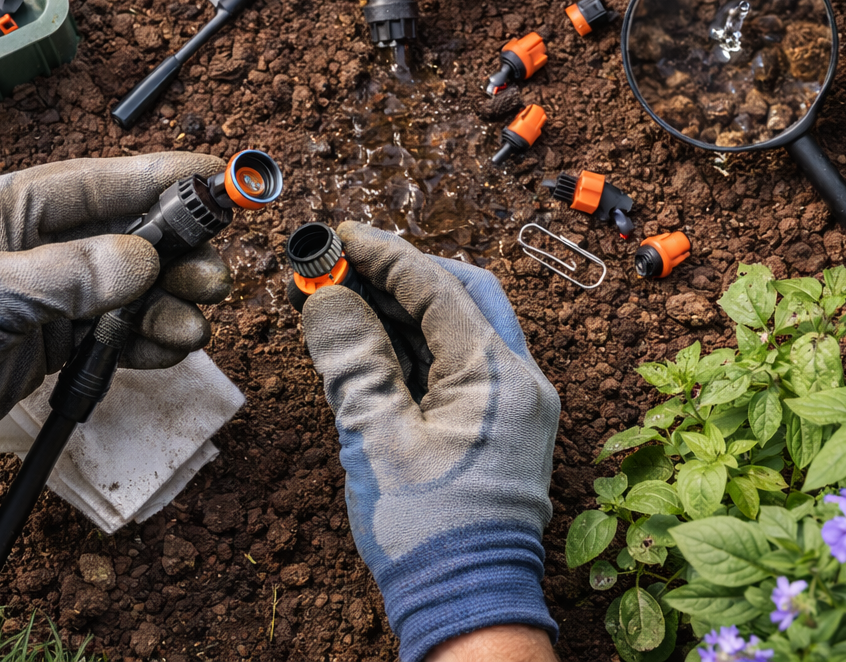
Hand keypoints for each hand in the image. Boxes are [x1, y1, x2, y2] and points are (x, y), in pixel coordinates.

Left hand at [0, 152, 231, 500]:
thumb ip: (66, 276)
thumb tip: (143, 262)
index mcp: (12, 206)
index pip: (103, 181)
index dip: (165, 176)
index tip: (220, 175)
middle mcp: (36, 243)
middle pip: (129, 235)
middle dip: (177, 252)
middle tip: (213, 272)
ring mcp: (45, 293)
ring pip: (129, 288)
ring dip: (166, 303)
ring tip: (193, 324)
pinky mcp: (48, 340)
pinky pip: (113, 332)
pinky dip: (144, 341)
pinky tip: (169, 348)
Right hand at [301, 222, 559, 661]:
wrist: (470, 608)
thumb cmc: (428, 533)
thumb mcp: (376, 439)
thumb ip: (351, 359)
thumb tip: (324, 298)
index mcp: (500, 377)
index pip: (437, 287)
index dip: (382, 255)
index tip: (335, 236)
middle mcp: (521, 380)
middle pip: (462, 294)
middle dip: (401, 273)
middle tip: (341, 264)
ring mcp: (515, 404)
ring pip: (461, 327)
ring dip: (405, 310)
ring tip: (343, 300)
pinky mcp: (501, 427)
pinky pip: (460, 365)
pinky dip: (417, 348)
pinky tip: (370, 346)